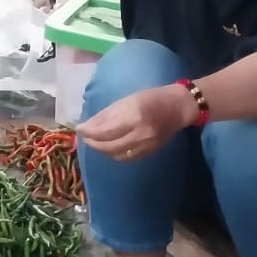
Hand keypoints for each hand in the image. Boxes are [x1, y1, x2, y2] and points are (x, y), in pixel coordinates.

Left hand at [77, 83, 198, 160]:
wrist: (178, 107)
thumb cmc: (150, 98)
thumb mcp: (125, 101)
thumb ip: (105, 115)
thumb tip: (86, 125)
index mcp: (133, 116)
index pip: (104, 131)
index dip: (88, 132)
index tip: (78, 129)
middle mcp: (140, 133)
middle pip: (109, 146)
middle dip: (93, 143)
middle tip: (84, 137)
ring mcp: (147, 145)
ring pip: (118, 155)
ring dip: (103, 151)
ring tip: (94, 142)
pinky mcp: (152, 151)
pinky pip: (129, 158)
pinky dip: (115, 154)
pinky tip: (109, 148)